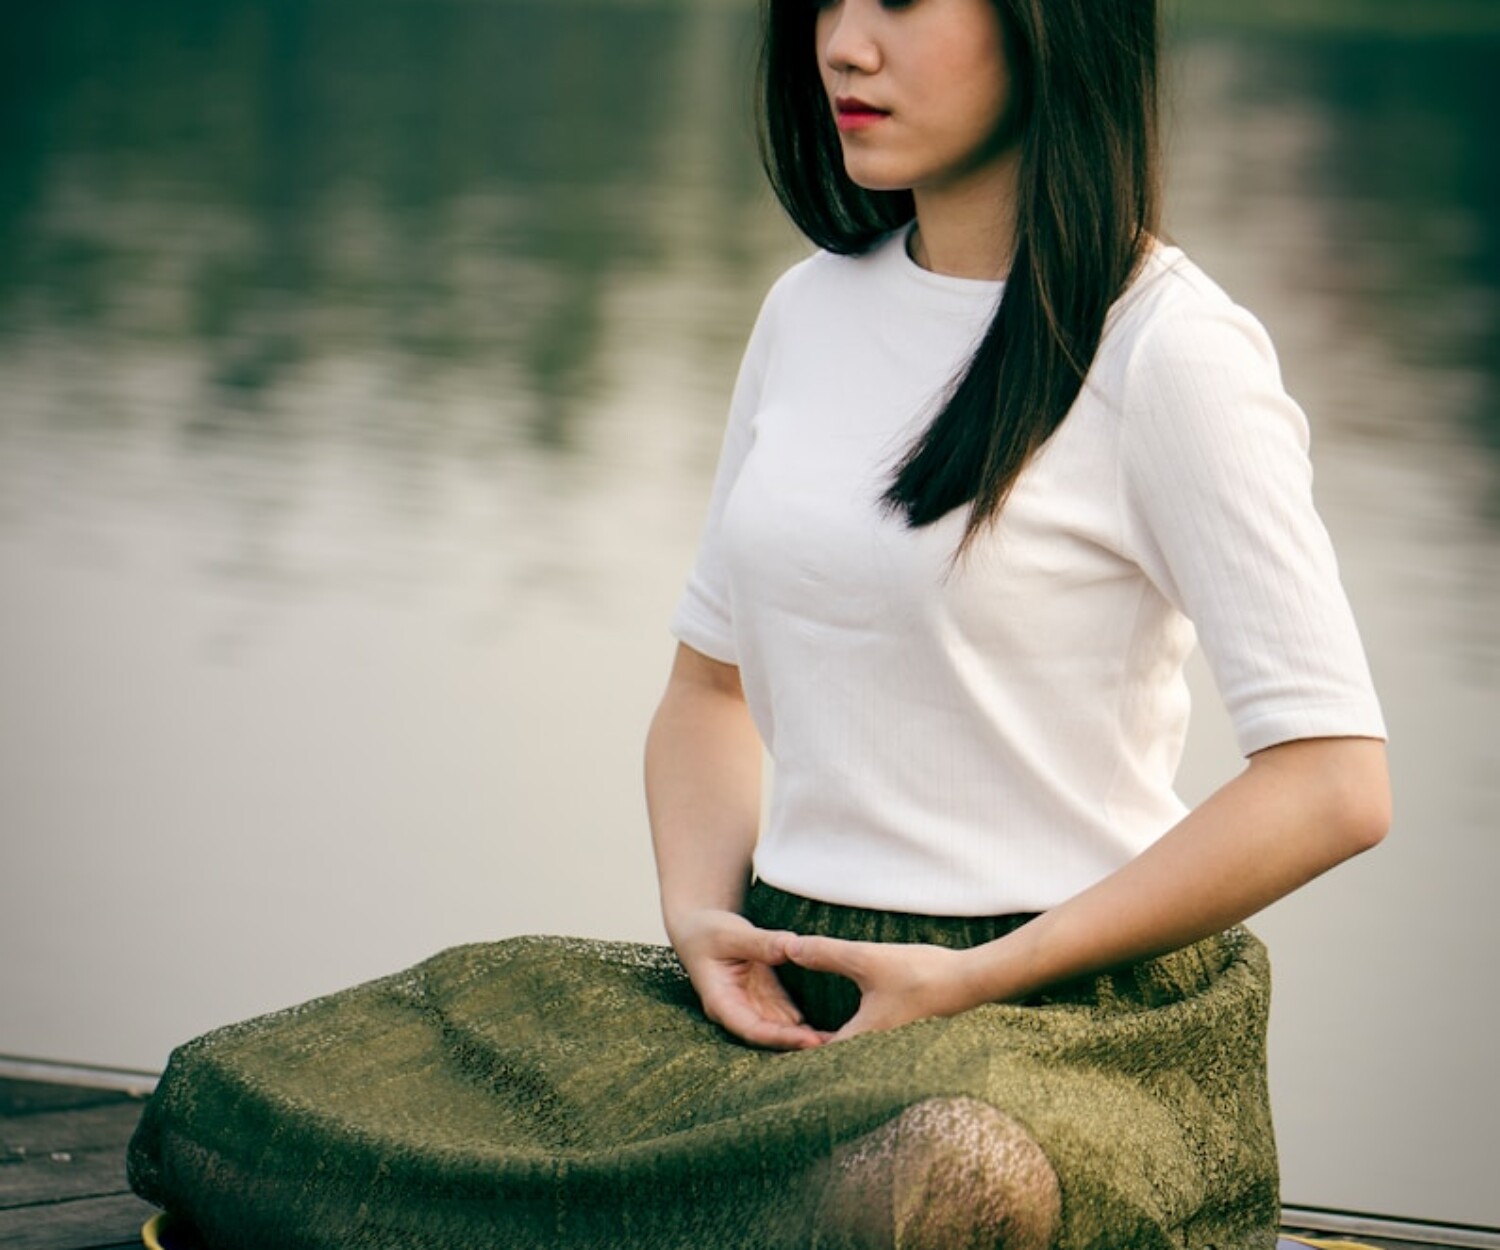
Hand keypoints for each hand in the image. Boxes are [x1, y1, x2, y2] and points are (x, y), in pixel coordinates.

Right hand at [671, 909, 831, 1050]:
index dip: (780, 1037)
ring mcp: (752, 1006)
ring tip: (843, 1045)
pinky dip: (808, 1023)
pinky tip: (833, 1031)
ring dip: (808, 1039)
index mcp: (721, 1002)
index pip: (751, 1028)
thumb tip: (791, 947)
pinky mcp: (765, 997)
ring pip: (782, 1030)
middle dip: (799, 1044)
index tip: (808, 1041)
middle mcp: (737, 1011)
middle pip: (770, 1036)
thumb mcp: (731, 933)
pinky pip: (789, 1015)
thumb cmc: (708, 931)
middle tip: (837, 1048)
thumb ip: (760, 943)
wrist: (700, 928)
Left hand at [783, 935, 982, 1041]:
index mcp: (860, 1039)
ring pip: (850, 1049)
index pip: (814, 1052)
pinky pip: (867, 1042)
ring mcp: (891, 1047)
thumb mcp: (867, 958)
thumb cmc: (921, 973)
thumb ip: (826, 954)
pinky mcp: (903, 1037)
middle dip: (808, 1043)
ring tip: (807, 1027)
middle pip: (831, 1055)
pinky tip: (849, 1019)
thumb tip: (787, 948)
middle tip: (779, 1031)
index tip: (768, 1034)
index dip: (790, 1043)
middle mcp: (874, 1053)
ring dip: (830, 1039)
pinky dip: (852, 1034)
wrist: (971, 981)